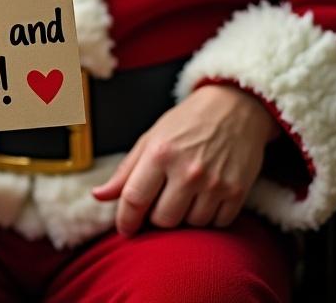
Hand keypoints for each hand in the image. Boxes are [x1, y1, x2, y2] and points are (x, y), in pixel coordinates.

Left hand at [92, 84, 278, 234]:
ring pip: (191, 225)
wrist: (234, 107)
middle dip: (157, 217)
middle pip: (163, 219)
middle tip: (161, 200)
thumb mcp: (151, 138)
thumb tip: (98, 196)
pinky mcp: (237, 192)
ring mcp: (214, 183)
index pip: (134, 199)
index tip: (124, 229)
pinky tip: (206, 197)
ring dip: (184, 217)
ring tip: (185, 194)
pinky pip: (217, 224)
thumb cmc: (187, 122)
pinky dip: (209, 217)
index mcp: (160, 153)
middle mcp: (187, 170)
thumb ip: (125, 171)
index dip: (125, 220)